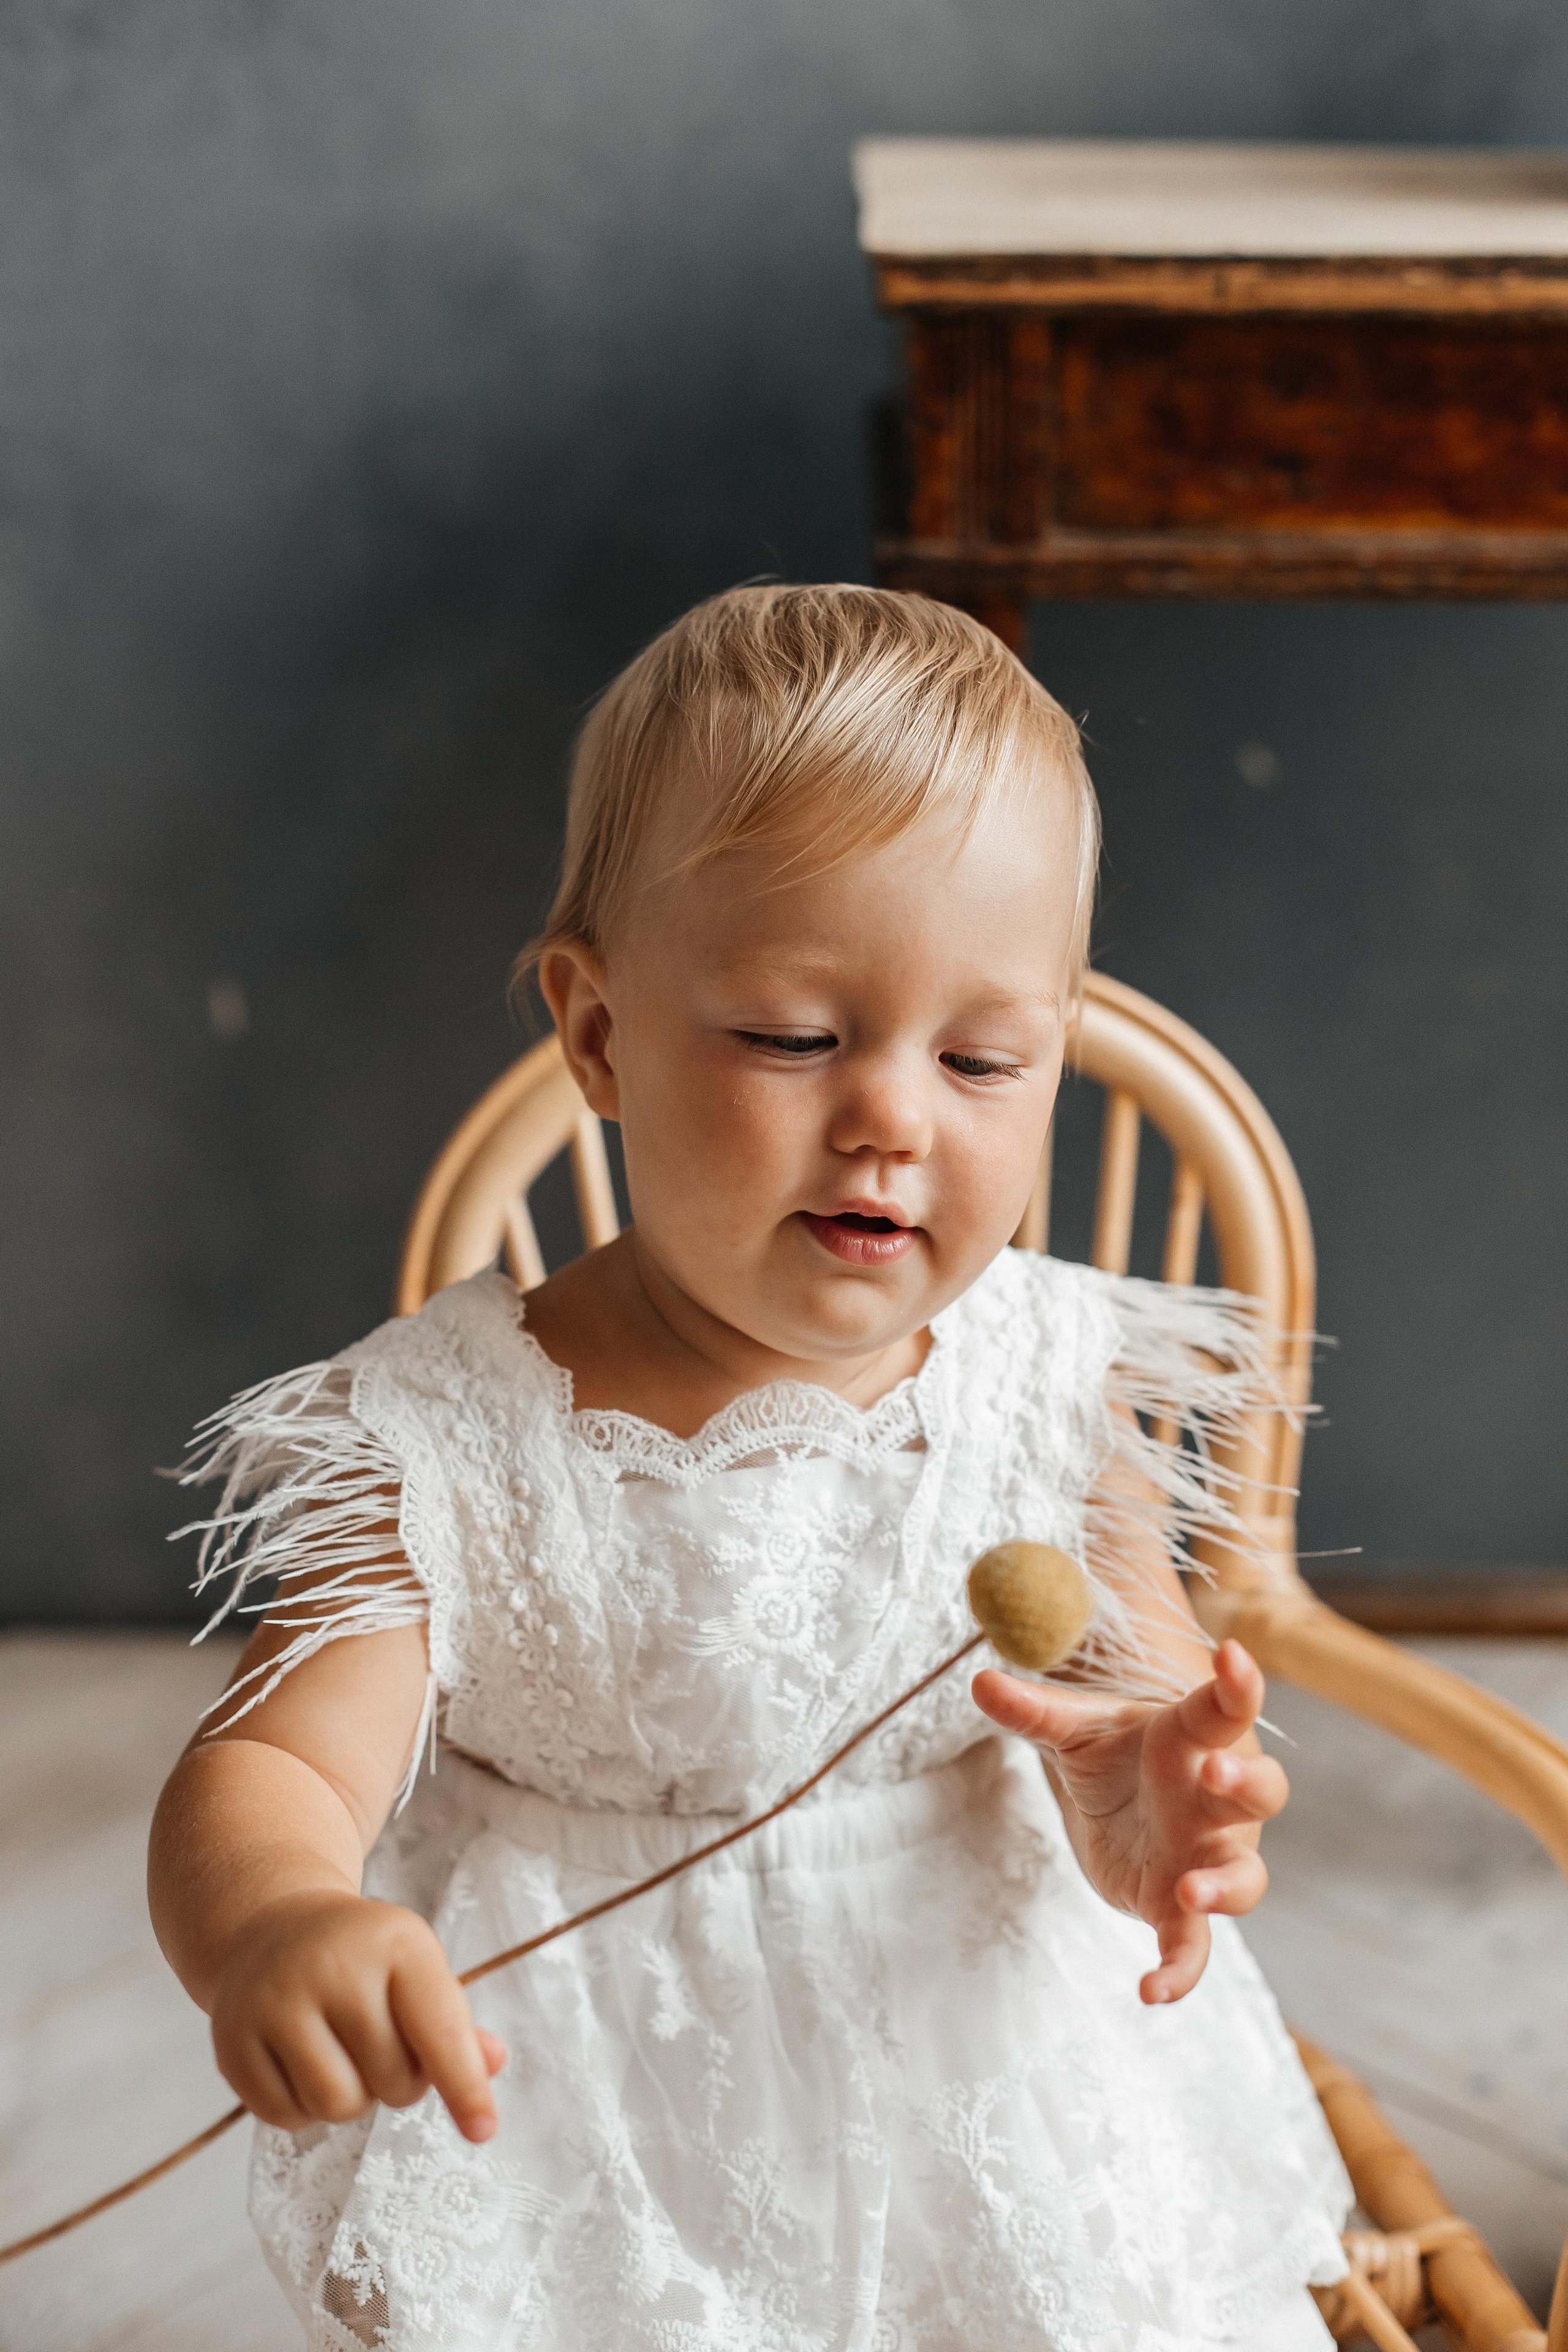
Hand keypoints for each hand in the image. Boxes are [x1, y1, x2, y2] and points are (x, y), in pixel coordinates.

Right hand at [209, 1890, 506, 2141]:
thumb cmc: (363, 1961)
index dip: (465, 2086)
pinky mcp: (231, 2040)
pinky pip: (285, 2118)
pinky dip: (303, 2109)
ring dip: (352, 2100)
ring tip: (344, 2057)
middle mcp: (332, 1965)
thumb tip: (492, 2063)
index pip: (440, 2029)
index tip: (483, 2131)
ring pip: (337, 2106)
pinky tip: (301, 2063)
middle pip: (392, 2081)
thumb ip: (455, 2026)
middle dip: (399, 2083)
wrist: (272, 1926)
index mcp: (395, 1941)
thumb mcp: (416, 1971)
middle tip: (382, 2048)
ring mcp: (274, 2000)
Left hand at [971, 1639, 1285, 2005]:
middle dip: (1246, 1784)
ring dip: (1227, 1885)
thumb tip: (978, 1679)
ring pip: (1245, 1876)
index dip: (1238, 1683)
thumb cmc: (1118, 1752)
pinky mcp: (1179, 1909)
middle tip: (1218, 1773)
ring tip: (1193, 1890)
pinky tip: (1149, 1991)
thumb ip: (1033, 1710)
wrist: (1128, 1802)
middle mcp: (1215, 1802)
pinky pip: (1194, 1947)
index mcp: (1194, 1741)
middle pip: (1257, 1792)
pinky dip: (1180, 1972)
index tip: (1232, 1653)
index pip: (1225, 1708)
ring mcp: (1209, 1858)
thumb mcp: (1075, 1727)